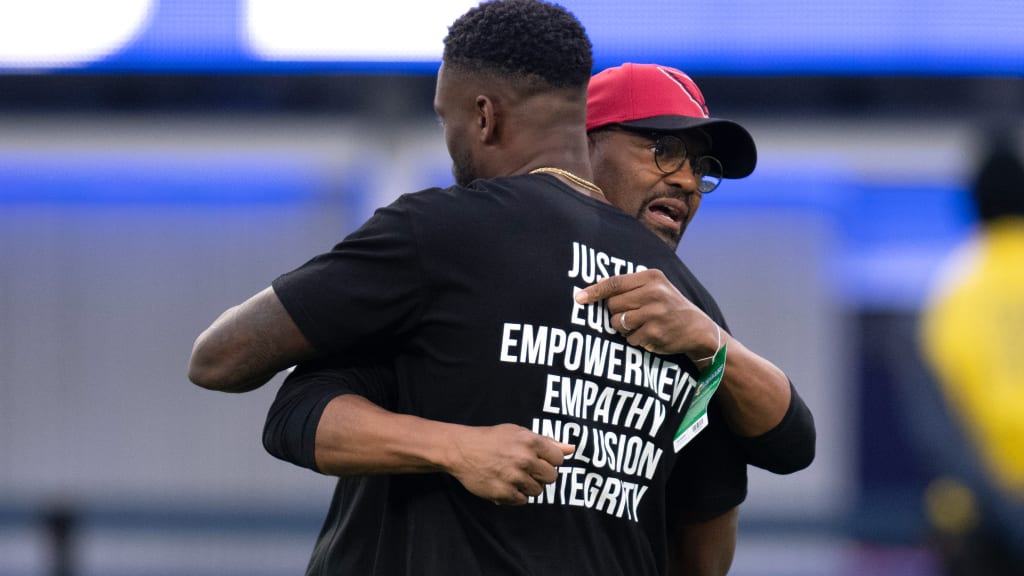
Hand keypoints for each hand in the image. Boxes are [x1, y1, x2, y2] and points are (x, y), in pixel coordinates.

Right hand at [445, 424, 573, 505]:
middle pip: (551, 477)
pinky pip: (523, 501)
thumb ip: (547, 442)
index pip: (558, 459)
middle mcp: (524, 459)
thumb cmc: (493, 439)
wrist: (462, 450)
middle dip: (542, 475)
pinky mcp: (504, 493)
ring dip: (529, 486)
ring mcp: (514, 477)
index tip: (539, 459)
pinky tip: (507, 485)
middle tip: (527, 469)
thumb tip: (571, 449)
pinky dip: (517, 495)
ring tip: (515, 476)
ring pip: (538, 491)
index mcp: (530, 441)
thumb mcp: (519, 433)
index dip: (550, 460)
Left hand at [575, 269, 718, 359]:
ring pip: (617, 323)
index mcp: (652, 278)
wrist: (698, 329)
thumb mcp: (656, 287)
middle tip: (632, 314)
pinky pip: (629, 339)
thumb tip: (597, 283)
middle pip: (612, 305)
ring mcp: (654, 315)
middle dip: (616, 312)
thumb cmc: (670, 306)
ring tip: (641, 324)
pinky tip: (649, 334)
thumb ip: (630, 284)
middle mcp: (653, 294)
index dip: (595, 291)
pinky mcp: (654, 334)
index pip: (615, 283)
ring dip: (623, 327)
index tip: (579, 297)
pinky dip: (635, 339)